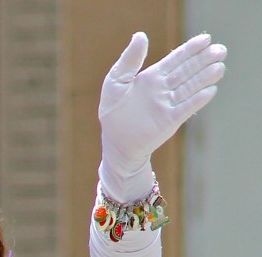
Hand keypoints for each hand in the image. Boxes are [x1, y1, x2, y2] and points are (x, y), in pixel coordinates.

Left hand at [99, 32, 226, 200]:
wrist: (115, 144)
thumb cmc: (113, 113)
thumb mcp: (116, 81)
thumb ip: (129, 60)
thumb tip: (141, 35)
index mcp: (153, 77)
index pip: (176, 59)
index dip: (190, 49)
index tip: (206, 39)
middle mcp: (164, 89)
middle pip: (187, 71)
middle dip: (204, 60)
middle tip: (220, 50)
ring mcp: (168, 105)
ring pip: (190, 88)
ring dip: (205, 78)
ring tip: (219, 67)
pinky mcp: (169, 121)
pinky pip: (185, 109)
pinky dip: (197, 100)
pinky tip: (209, 91)